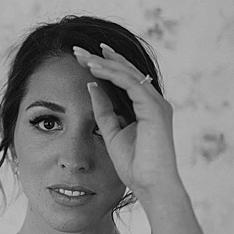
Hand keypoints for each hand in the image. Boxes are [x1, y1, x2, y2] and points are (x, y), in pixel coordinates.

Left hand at [75, 43, 180, 201]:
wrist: (151, 185)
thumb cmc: (135, 166)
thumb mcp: (113, 133)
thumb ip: (105, 110)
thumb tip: (92, 87)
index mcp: (145, 107)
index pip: (123, 80)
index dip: (104, 67)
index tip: (84, 59)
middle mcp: (153, 100)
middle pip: (125, 71)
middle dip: (101, 58)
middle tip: (77, 49)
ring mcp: (156, 102)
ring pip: (127, 73)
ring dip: (103, 63)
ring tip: (81, 55)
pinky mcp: (154, 107)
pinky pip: (130, 84)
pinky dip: (112, 75)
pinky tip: (94, 69)